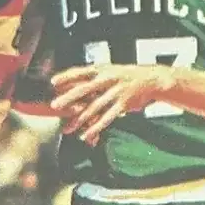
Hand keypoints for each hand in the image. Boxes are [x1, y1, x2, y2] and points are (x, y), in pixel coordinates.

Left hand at [50, 64, 164, 143]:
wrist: (152, 80)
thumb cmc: (127, 76)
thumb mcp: (110, 71)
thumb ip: (94, 79)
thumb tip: (72, 86)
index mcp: (103, 69)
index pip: (81, 71)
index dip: (66, 76)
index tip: (53, 82)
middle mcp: (108, 79)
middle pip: (84, 88)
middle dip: (68, 97)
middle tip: (54, 105)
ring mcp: (116, 91)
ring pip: (94, 106)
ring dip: (79, 119)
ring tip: (67, 129)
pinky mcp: (124, 104)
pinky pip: (107, 117)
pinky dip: (95, 127)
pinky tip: (86, 134)